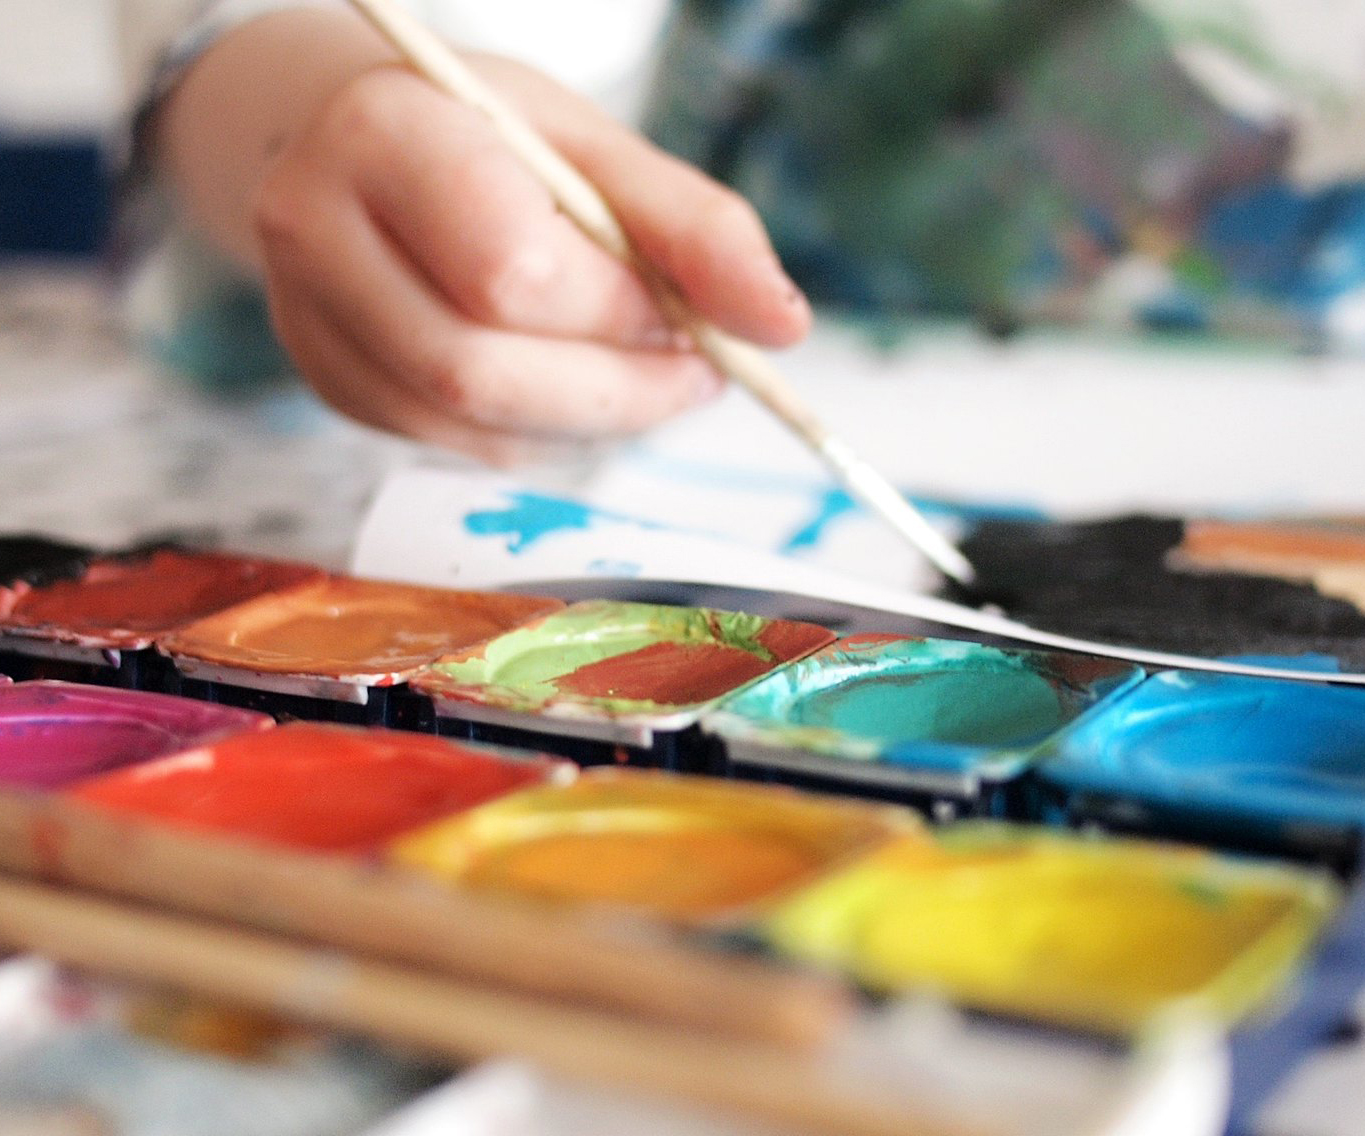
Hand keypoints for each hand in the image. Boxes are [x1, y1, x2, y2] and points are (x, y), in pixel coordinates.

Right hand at [165, 16, 809, 462]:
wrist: (359, 143)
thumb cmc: (487, 135)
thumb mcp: (594, 148)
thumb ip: (695, 226)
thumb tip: (782, 325)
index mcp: (387, 134)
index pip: (512, 270)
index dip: (620, 314)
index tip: (692, 317)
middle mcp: (315, 228)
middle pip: (481, 368)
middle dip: (616, 390)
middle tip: (694, 373)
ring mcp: (309, 318)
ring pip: (470, 424)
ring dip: (586, 421)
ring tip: (640, 376)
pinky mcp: (331, 382)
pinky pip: (457, 446)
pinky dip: (538, 432)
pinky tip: (565, 385)